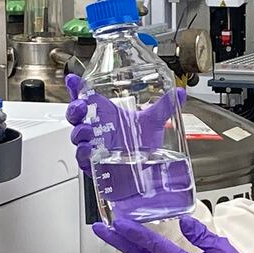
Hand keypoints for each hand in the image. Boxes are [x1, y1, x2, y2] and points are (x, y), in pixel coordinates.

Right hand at [65, 74, 185, 173]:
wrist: (147, 172)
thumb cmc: (144, 146)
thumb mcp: (153, 122)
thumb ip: (164, 106)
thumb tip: (180, 92)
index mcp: (106, 114)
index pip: (86, 97)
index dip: (76, 87)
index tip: (73, 79)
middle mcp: (97, 129)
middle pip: (76, 115)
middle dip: (74, 109)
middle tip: (81, 106)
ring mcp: (94, 146)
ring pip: (77, 136)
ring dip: (79, 132)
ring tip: (87, 131)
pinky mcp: (95, 164)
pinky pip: (83, 158)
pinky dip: (84, 153)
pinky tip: (89, 150)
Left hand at [93, 215, 253, 252]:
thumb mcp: (222, 250)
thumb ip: (201, 236)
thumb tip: (184, 222)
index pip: (155, 248)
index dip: (136, 235)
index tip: (121, 224)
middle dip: (119, 241)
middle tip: (101, 228)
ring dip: (125, 246)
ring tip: (111, 232)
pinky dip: (138, 252)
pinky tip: (132, 243)